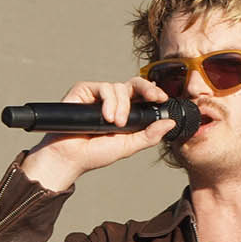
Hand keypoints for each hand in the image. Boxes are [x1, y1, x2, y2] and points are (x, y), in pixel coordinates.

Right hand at [19, 76, 176, 190]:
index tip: (162, 99)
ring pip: (119, 88)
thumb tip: (170, 123)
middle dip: (146, 89)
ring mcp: (97, 95)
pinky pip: (104, 87)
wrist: (70, 157)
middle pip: (134, 84)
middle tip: (155, 97)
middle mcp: (112, 101)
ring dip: (122, 106)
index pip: (141, 96)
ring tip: (115, 124)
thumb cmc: (95, 154)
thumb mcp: (128, 146)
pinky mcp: (84, 91)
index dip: (153, 93)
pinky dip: (108, 101)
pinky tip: (106, 117)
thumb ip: (149, 135)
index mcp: (125, 112)